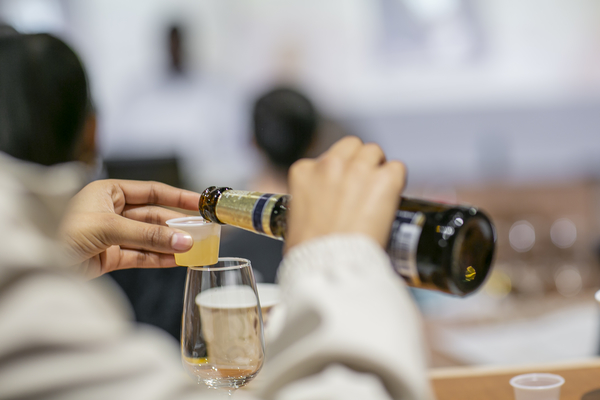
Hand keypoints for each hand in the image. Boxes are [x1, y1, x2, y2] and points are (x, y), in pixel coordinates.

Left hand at [60, 179, 199, 278]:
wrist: (36, 263)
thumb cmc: (62, 233)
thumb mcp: (108, 228)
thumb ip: (148, 235)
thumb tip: (184, 241)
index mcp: (108, 192)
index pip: (152, 191)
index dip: (177, 197)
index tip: (200, 203)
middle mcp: (111, 211)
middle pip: (153, 216)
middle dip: (176, 225)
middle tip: (202, 231)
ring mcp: (111, 235)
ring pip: (149, 237)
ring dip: (170, 243)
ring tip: (194, 248)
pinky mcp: (109, 257)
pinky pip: (140, 256)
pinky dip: (158, 258)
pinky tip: (176, 260)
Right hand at [286, 136, 405, 249]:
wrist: (329, 266)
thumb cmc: (310, 253)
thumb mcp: (295, 221)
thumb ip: (307, 206)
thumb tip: (316, 215)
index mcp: (304, 172)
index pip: (326, 158)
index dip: (338, 174)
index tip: (342, 190)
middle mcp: (330, 164)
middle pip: (353, 147)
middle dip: (359, 163)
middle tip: (364, 187)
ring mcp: (358, 170)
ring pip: (374, 152)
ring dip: (378, 169)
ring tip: (379, 193)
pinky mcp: (384, 180)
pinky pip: (398, 168)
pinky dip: (397, 183)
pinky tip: (392, 199)